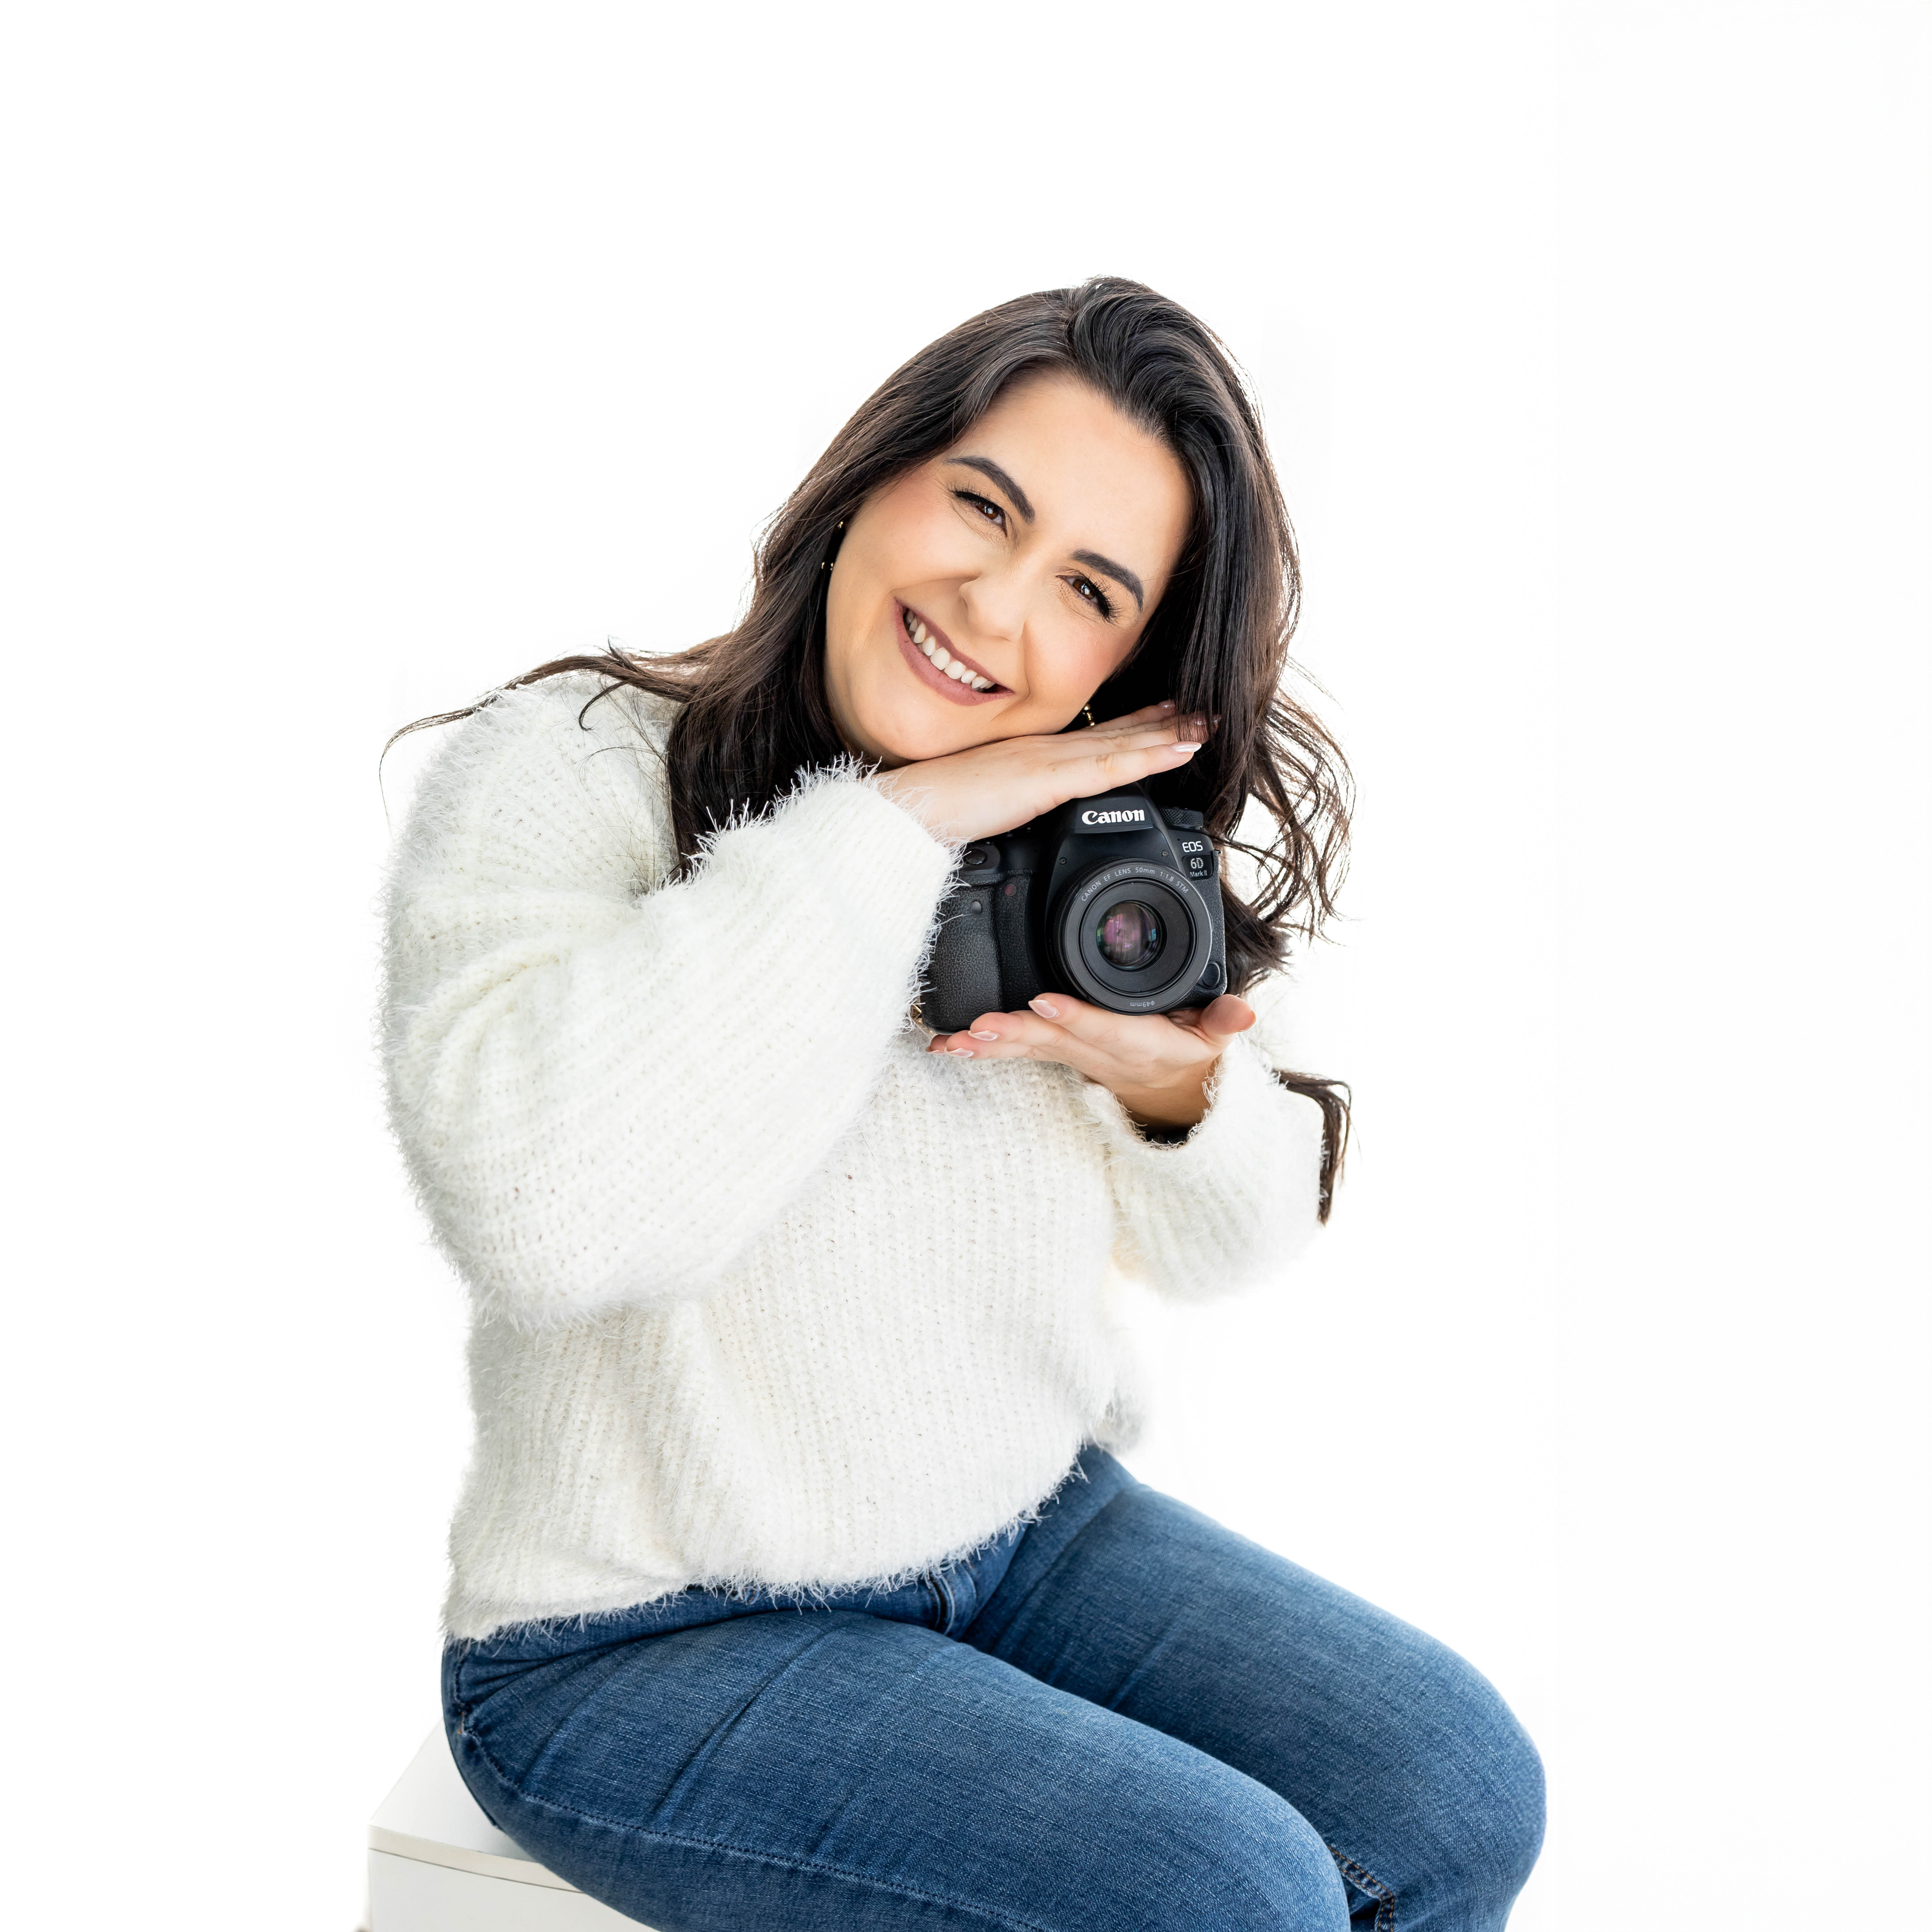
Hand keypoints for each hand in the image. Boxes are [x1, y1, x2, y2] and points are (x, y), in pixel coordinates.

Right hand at [873, 701, 1209, 845]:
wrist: (903, 815)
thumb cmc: (932, 816)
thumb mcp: (984, 812)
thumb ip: (1013, 811)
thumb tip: (1025, 823)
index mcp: (1028, 758)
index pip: (1091, 738)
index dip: (1133, 725)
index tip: (1167, 714)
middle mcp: (1042, 750)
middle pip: (1114, 733)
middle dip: (1161, 721)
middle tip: (1204, 709)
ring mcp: (1044, 761)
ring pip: (1120, 744)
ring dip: (1167, 734)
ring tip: (1207, 724)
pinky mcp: (1044, 780)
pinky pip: (1108, 767)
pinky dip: (1147, 755)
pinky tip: (1178, 749)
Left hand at [926, 990, 1257, 1130]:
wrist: (1169, 1095)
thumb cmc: (1185, 1052)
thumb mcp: (1214, 1041)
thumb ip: (1224, 1022)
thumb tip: (1244, 1012)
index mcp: (1137, 1044)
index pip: (1105, 1028)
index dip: (1075, 1016)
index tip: (1043, 1000)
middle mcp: (1098, 1054)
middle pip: (1053, 1041)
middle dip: (1016, 1033)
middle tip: (980, 1027)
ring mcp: (1071, 1059)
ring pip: (1026, 1049)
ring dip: (988, 1046)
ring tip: (952, 1042)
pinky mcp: (1052, 1057)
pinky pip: (1012, 1054)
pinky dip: (978, 1050)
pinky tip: (942, 1046)